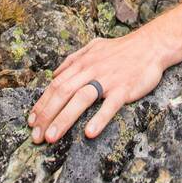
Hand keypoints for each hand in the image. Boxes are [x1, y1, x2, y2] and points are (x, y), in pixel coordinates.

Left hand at [28, 33, 165, 143]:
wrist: (151, 45)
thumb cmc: (121, 49)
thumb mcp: (94, 47)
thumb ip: (73, 59)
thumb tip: (54, 74)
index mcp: (82, 63)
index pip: (56, 84)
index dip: (41, 103)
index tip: (31, 122)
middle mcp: (91, 70)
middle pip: (63, 92)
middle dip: (46, 115)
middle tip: (36, 137)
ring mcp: (108, 80)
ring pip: (81, 98)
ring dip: (64, 118)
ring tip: (52, 137)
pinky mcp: (124, 89)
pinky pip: (110, 105)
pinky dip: (99, 118)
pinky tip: (89, 133)